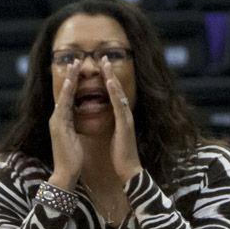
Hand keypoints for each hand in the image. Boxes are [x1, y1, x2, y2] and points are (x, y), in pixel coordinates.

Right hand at [49, 60, 82, 188]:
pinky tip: (70, 81)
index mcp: (62, 122)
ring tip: (74, 64)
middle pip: (64, 93)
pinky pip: (63, 105)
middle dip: (70, 76)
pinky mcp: (58, 125)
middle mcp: (57, 119)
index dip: (73, 84)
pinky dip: (66, 93)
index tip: (79, 70)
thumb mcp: (74, 141)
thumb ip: (73, 130)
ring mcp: (56, 121)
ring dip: (68, 79)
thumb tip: (75, 124)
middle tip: (76, 59)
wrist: (65, 174)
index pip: (68, 98)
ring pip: (63, 95)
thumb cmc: (72, 160)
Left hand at [103, 57, 141, 183]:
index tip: (100, 68)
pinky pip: (119, 105)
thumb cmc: (120, 156)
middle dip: (110, 73)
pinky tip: (110, 82)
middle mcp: (125, 115)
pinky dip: (114, 93)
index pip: (113, 95)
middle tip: (103, 57)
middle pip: (117, 90)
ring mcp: (126, 119)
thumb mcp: (114, 136)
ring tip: (105, 64)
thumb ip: (112, 125)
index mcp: (121, 117)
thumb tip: (108, 119)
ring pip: (118, 94)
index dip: (108, 81)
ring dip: (112, 78)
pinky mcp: (125, 125)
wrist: (129, 170)